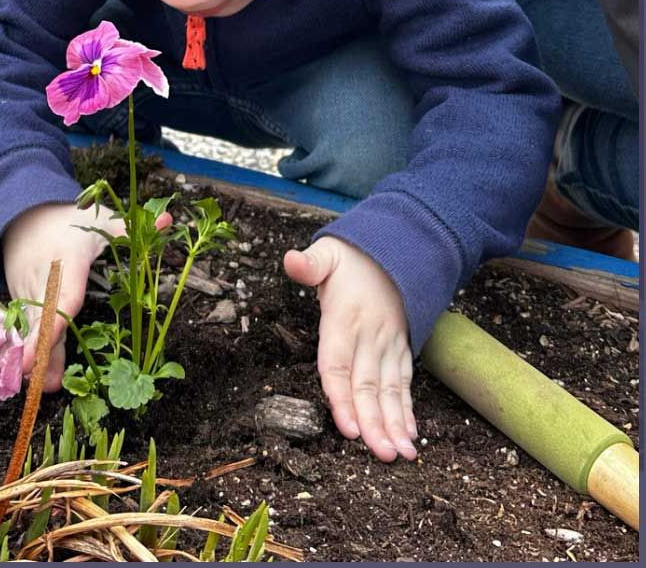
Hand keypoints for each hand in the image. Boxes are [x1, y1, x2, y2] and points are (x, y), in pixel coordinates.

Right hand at [3, 201, 170, 392]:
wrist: (24, 223)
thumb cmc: (67, 225)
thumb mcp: (97, 221)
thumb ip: (128, 228)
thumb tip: (167, 221)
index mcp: (67, 262)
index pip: (65, 293)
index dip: (57, 317)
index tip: (50, 335)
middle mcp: (44, 281)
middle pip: (44, 318)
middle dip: (40, 347)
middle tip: (39, 376)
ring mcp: (29, 293)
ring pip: (32, 328)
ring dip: (35, 356)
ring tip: (43, 386)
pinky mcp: (21, 304)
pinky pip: (25, 330)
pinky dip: (27, 351)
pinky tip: (34, 376)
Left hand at [284, 236, 417, 461]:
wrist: (397, 246)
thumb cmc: (354, 256)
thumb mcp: (329, 252)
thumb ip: (310, 263)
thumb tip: (289, 260)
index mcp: (344, 318)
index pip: (339, 364)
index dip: (342, 398)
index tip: (349, 429)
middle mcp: (369, 335)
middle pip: (367, 385)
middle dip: (374, 422)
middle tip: (381, 454)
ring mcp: (388, 343)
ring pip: (390, 388)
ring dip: (395, 423)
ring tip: (400, 453)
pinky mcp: (401, 346)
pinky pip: (405, 380)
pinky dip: (407, 408)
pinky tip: (410, 435)